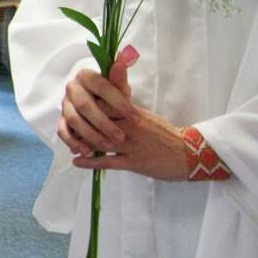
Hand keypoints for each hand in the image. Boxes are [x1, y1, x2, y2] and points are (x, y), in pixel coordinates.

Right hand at [56, 58, 134, 158]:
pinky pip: (63, 133)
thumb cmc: (112, 98)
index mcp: (86, 75)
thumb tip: (122, 59)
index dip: (120, 103)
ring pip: (74, 120)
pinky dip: (75, 143)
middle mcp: (71, 88)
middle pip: (85, 106)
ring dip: (92, 135)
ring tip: (109, 147)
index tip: (137, 118)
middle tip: (121, 137)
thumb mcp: (119, 89)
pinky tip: (89, 153)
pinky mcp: (60, 120)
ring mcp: (64, 104)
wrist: (100, 108)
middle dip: (104, 123)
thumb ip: (120, 79)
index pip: (102, 87)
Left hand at [72, 107, 188, 180]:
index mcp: (134, 113)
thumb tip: (110, 95)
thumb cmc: (165, 135)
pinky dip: (91, 162)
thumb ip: (125, 106)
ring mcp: (132, 145)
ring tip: (70, 144)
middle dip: (82, 122)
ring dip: (82, 142)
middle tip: (68, 125)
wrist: (188, 154)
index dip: (89, 105)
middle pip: (99, 120)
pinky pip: (108, 162)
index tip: (75, 107)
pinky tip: (78, 161)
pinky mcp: (135, 162)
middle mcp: (131, 126)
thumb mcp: (145, 116)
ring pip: (101, 140)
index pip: (105, 104)